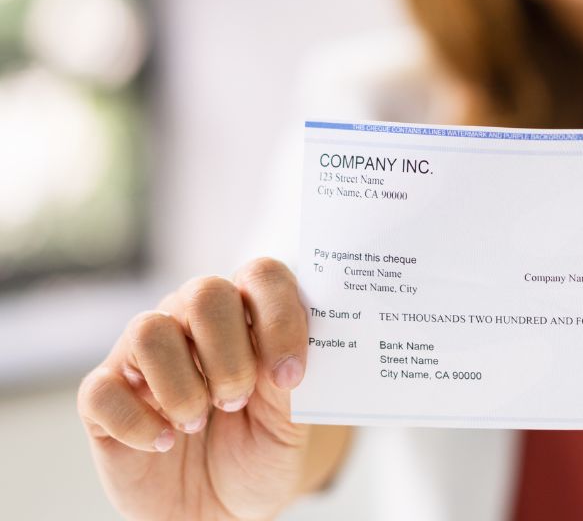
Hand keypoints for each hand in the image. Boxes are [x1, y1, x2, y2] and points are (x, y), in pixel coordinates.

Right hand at [78, 258, 314, 520]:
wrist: (220, 510)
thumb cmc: (259, 453)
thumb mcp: (289, 425)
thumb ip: (287, 383)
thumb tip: (283, 355)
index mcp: (246, 315)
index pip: (263, 275)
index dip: (280, 318)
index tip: (289, 376)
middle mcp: (192, 321)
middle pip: (205, 292)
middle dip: (230, 355)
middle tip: (237, 401)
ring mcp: (144, 355)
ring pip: (149, 330)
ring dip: (183, 386)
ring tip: (197, 422)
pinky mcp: (103, 396)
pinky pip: (104, 390)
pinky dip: (139, 423)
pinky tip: (164, 442)